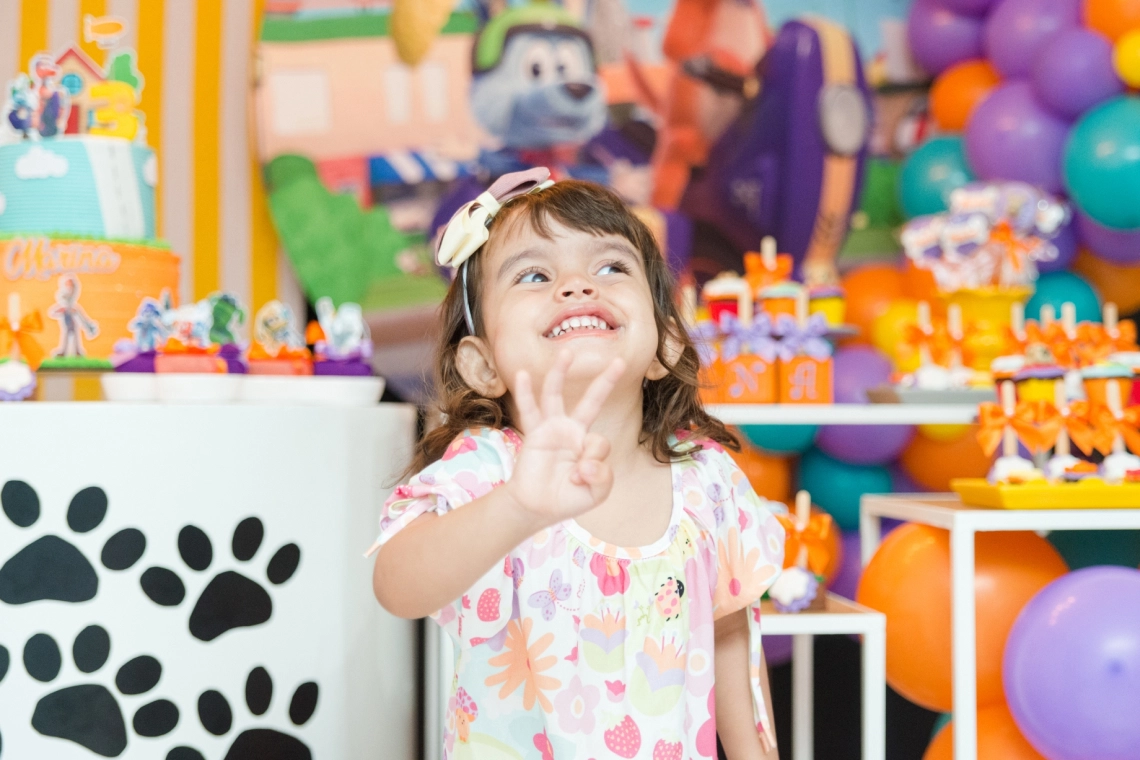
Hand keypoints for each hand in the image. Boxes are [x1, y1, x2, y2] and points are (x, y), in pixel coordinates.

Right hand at [507, 351, 624, 526]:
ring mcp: (552, 429)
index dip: (592, 462)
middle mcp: (572, 431)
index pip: (600, 443)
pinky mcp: (534, 433)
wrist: (537, 507)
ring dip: (560, 374)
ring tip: (566, 352)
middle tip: (621, 362)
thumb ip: (602, 478)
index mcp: (590, 444)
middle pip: (591, 401)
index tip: (582, 477)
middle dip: (605, 382)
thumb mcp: (595, 494)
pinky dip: (525, 392)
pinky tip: (523, 374)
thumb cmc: (568, 498)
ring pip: (556, 396)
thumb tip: (588, 464)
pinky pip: (529, 410)